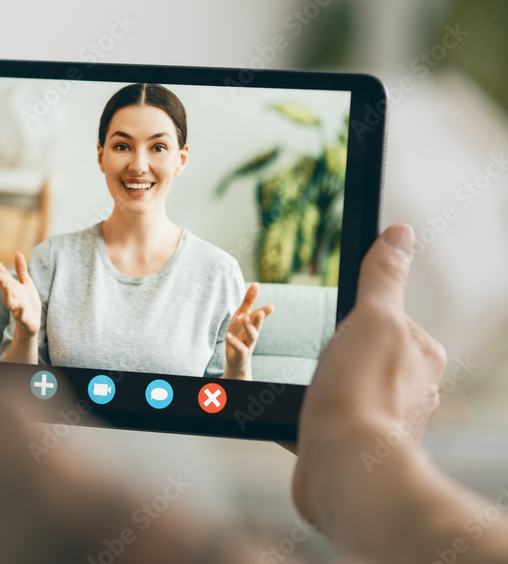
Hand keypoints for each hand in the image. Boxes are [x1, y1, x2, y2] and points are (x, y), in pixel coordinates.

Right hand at [0, 252, 41, 339]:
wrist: (31, 323)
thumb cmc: (27, 301)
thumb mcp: (26, 283)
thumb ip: (21, 270)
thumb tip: (17, 253)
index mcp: (12, 289)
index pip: (5, 279)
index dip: (1, 271)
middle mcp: (12, 298)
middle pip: (5, 289)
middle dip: (1, 281)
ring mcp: (16, 308)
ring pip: (9, 302)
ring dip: (7, 294)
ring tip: (6, 285)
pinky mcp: (23, 318)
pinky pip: (21, 315)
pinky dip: (20, 311)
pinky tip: (21, 306)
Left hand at [223, 283, 273, 379]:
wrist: (236, 358)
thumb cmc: (240, 334)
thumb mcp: (242, 316)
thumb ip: (249, 301)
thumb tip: (257, 283)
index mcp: (252, 323)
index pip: (259, 316)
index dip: (264, 311)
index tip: (271, 307)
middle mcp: (252, 333)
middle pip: (257, 325)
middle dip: (260, 319)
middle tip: (262, 311)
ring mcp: (248, 344)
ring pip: (251, 336)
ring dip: (249, 328)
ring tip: (245, 319)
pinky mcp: (241, 353)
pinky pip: (239, 347)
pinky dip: (234, 342)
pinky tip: (228, 335)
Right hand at [291, 224, 451, 561]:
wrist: (344, 470)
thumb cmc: (362, 393)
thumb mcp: (373, 318)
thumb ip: (384, 278)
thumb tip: (399, 234)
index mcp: (418, 358)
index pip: (387, 321)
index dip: (357, 320)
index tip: (336, 330)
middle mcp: (407, 393)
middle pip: (359, 354)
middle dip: (334, 354)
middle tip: (314, 358)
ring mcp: (376, 422)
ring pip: (338, 388)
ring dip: (315, 386)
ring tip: (298, 389)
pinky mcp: (347, 448)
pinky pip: (317, 420)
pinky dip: (298, 415)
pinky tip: (287, 413)